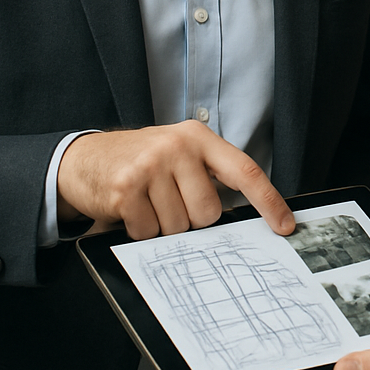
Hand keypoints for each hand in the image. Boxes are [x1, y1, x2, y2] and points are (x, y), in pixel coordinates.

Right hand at [56, 120, 294, 239]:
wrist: (84, 158)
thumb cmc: (141, 161)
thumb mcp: (179, 155)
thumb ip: (208, 176)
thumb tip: (241, 217)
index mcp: (198, 137)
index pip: (245, 171)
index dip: (268, 201)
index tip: (285, 225)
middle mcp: (178, 146)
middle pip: (208, 212)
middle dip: (190, 218)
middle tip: (168, 201)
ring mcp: (152, 165)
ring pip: (179, 226)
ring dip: (163, 224)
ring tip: (147, 202)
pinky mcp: (127, 188)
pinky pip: (149, 232)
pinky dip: (140, 230)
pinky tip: (130, 209)